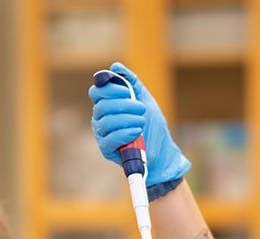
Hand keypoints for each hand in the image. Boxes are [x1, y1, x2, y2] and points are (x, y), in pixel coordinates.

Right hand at [89, 62, 190, 188]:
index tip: (128, 91)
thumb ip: (131, 83)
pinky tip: (136, 131)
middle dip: (123, 104)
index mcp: (107, 104)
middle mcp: (100, 118)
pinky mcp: (106, 149)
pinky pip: (109, 139)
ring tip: (142, 121)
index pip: (97, 91)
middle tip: (141, 108)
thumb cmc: (152, 125)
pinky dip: (124, 133)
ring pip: (105, 121)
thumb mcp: (144, 99)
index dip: (110, 88)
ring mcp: (102, 134)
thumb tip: (115, 66)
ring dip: (126, 119)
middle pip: (101, 105)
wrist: (161, 151)